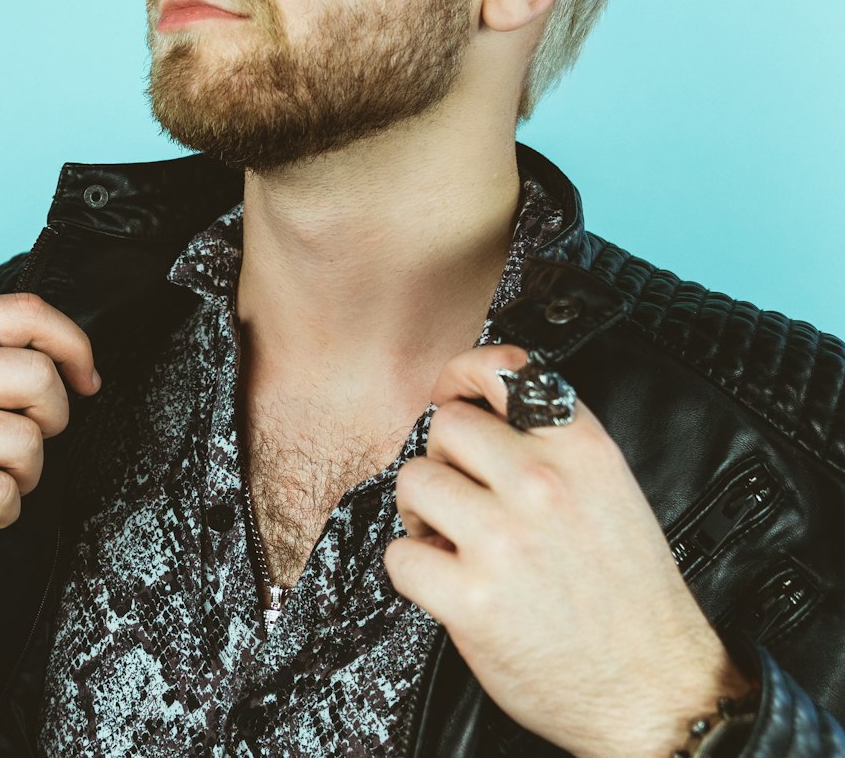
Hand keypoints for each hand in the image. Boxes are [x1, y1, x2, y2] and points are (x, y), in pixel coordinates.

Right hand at [0, 293, 98, 610]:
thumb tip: (77, 364)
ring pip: (26, 441)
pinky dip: (3, 511)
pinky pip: (2, 493)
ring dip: (25, 475)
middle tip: (27, 440)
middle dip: (53, 417)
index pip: (22, 311)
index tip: (86, 378)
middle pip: (36, 375)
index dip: (72, 342)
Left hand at [383, 344, 751, 757]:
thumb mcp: (610, 487)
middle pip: (446, 425)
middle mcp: (542, 482)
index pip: (504, 367)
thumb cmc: (629, 592)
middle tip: (461, 494)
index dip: (462, 373)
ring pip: (415, 480)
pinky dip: (413, 568)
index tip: (451, 393)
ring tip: (451, 538)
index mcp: (582, 447)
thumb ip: (553, 442)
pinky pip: (400, 555)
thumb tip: (478, 408)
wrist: (657, 690)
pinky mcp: (471, 599)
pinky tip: (446, 582)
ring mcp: (504, 539)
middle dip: (445, 457)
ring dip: (421, 510)